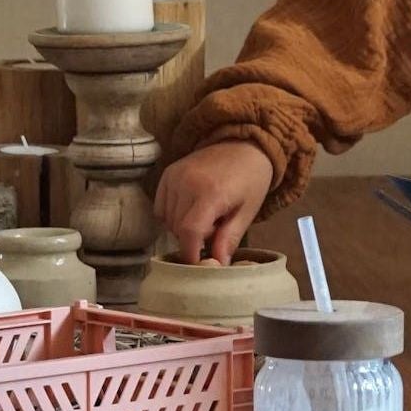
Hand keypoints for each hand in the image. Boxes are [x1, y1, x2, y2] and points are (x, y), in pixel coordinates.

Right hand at [154, 142, 275, 263]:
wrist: (243, 145)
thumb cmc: (250, 180)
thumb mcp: (247, 211)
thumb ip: (230, 238)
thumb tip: (217, 265)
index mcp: (212, 193)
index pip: (189, 231)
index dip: (190, 253)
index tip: (197, 264)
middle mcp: (187, 182)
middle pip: (178, 228)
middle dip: (193, 239)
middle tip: (214, 230)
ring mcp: (174, 176)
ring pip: (167, 220)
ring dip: (182, 227)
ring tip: (205, 216)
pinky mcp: (167, 173)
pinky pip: (160, 207)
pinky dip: (172, 216)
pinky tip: (191, 209)